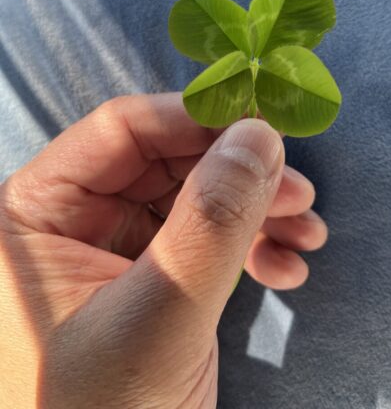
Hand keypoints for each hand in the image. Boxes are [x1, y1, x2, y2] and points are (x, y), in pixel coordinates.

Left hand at [0, 93, 326, 407]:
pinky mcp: (152, 277)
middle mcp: (72, 217)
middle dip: (237, 175)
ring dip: (256, 212)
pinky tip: (286, 269)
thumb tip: (259, 136)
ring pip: (194, 198)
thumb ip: (210, 223)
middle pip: (168, 161)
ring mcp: (115, 247)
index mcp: (35, 210)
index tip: (264, 125)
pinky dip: (250, 248)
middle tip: (299, 192)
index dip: (196, 120)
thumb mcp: (157, 317)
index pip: (121, 130)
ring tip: (308, 234)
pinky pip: (203, 240)